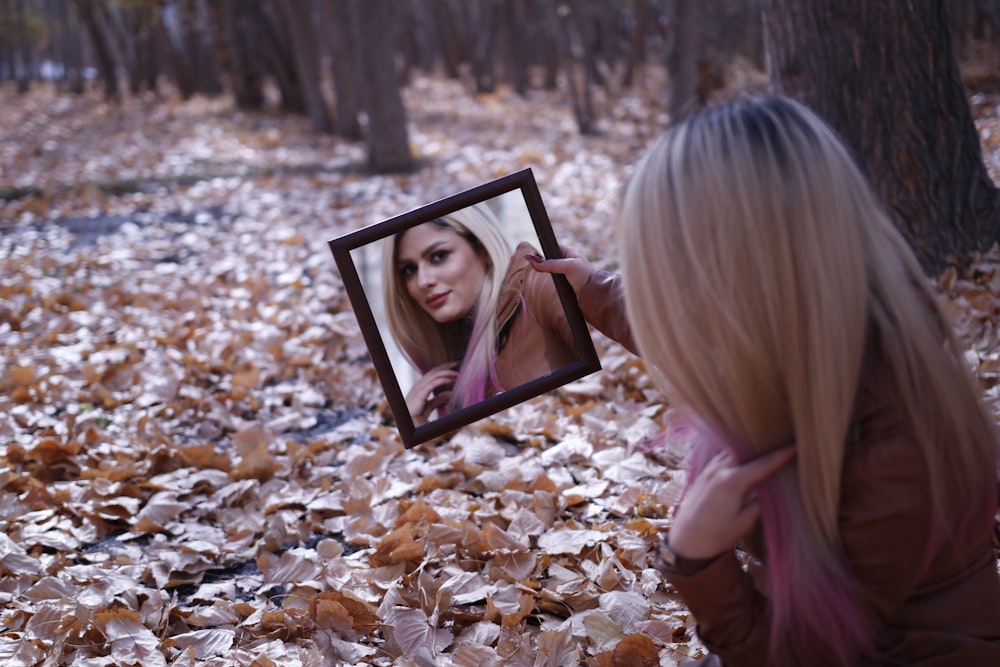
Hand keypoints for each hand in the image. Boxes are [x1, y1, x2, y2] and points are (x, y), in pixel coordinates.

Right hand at [405, 362, 457, 423]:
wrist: (407, 420)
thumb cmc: (415, 413)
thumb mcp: (429, 405)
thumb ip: (438, 400)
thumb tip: (449, 395)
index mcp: (421, 385)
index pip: (433, 373)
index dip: (443, 368)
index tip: (453, 366)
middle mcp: (420, 384)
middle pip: (434, 371)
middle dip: (446, 366)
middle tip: (457, 363)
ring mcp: (419, 387)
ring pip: (434, 375)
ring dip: (446, 372)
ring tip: (456, 372)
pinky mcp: (420, 393)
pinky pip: (433, 383)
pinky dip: (442, 380)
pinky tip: (450, 380)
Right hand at [526, 245, 595, 292]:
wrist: (594, 294)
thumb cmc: (586, 276)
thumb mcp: (568, 266)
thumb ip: (551, 264)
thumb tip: (534, 261)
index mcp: (568, 252)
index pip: (551, 247)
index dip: (542, 251)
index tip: (532, 256)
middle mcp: (566, 260)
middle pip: (548, 260)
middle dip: (542, 263)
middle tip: (534, 267)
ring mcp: (565, 272)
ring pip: (549, 270)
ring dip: (545, 273)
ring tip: (540, 273)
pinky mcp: (564, 282)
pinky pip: (553, 279)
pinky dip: (550, 281)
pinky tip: (548, 282)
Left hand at [668, 446, 795, 559]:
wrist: (685, 541)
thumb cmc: (717, 535)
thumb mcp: (745, 522)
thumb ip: (759, 501)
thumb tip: (769, 487)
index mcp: (733, 481)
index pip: (763, 464)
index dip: (781, 455)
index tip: (796, 447)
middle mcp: (719, 469)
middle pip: (745, 451)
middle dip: (763, 447)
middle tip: (780, 446)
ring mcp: (708, 470)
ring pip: (732, 451)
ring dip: (747, 451)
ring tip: (763, 452)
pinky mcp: (702, 474)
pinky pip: (722, 457)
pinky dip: (735, 456)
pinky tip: (742, 462)